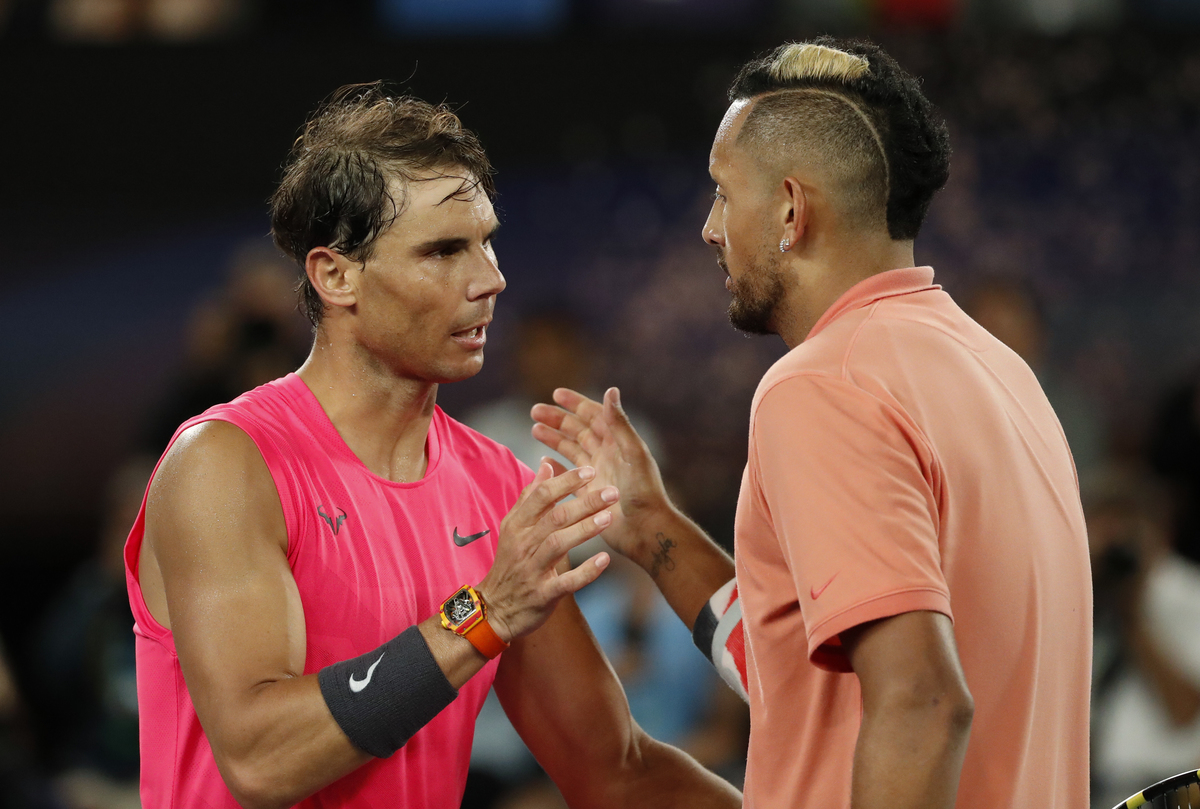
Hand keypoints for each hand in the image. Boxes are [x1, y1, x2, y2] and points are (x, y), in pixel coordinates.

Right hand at [478, 463, 617, 642]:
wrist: (494, 608)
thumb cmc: (510, 563)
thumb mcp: (513, 527)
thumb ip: (530, 497)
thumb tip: (546, 466)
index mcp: (518, 525)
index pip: (542, 496)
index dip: (567, 482)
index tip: (590, 471)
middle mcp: (524, 544)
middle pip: (556, 517)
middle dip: (585, 502)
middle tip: (612, 492)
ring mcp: (533, 569)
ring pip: (559, 544)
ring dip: (586, 529)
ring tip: (609, 517)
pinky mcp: (543, 594)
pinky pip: (566, 582)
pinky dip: (586, 572)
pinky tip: (604, 560)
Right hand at [530, 387, 672, 562]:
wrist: (645, 529)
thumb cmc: (643, 492)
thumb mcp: (632, 453)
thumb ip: (620, 423)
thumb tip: (611, 389)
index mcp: (617, 442)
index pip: (594, 416)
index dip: (575, 403)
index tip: (555, 394)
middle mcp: (606, 455)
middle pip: (578, 430)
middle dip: (557, 419)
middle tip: (534, 411)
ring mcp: (596, 474)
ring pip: (571, 450)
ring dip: (553, 439)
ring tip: (534, 429)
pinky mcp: (589, 493)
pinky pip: (569, 476)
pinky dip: (557, 468)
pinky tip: (544, 462)